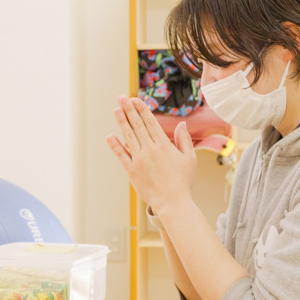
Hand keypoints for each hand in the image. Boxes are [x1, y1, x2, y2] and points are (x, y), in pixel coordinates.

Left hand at [106, 96, 196, 216]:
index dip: (141, 109)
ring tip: (116, 110)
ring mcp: (139, 160)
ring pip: (129, 137)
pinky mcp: (132, 171)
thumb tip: (181, 124)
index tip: (135, 99)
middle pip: (137, 126)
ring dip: (121, 122)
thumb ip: (183, 140)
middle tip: (121, 97)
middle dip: (129, 110)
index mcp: (164, 145)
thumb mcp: (189, 158)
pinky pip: (122, 155)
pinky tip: (110, 136)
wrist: (172, 202)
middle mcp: (150, 150)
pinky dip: (115, 145)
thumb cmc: (183, 181)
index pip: (150, 122)